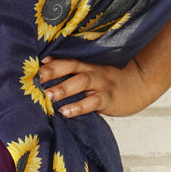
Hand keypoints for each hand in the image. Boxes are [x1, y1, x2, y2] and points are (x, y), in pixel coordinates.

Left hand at [38, 57, 155, 117]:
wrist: (141, 83)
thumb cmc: (110, 81)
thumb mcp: (92, 73)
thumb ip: (73, 74)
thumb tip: (47, 78)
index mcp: (85, 64)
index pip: (64, 60)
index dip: (48, 62)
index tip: (29, 65)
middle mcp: (91, 71)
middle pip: (69, 66)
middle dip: (50, 72)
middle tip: (33, 79)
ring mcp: (101, 84)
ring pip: (81, 82)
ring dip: (63, 88)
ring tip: (48, 96)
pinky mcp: (109, 98)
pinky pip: (93, 102)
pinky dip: (79, 106)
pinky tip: (66, 112)